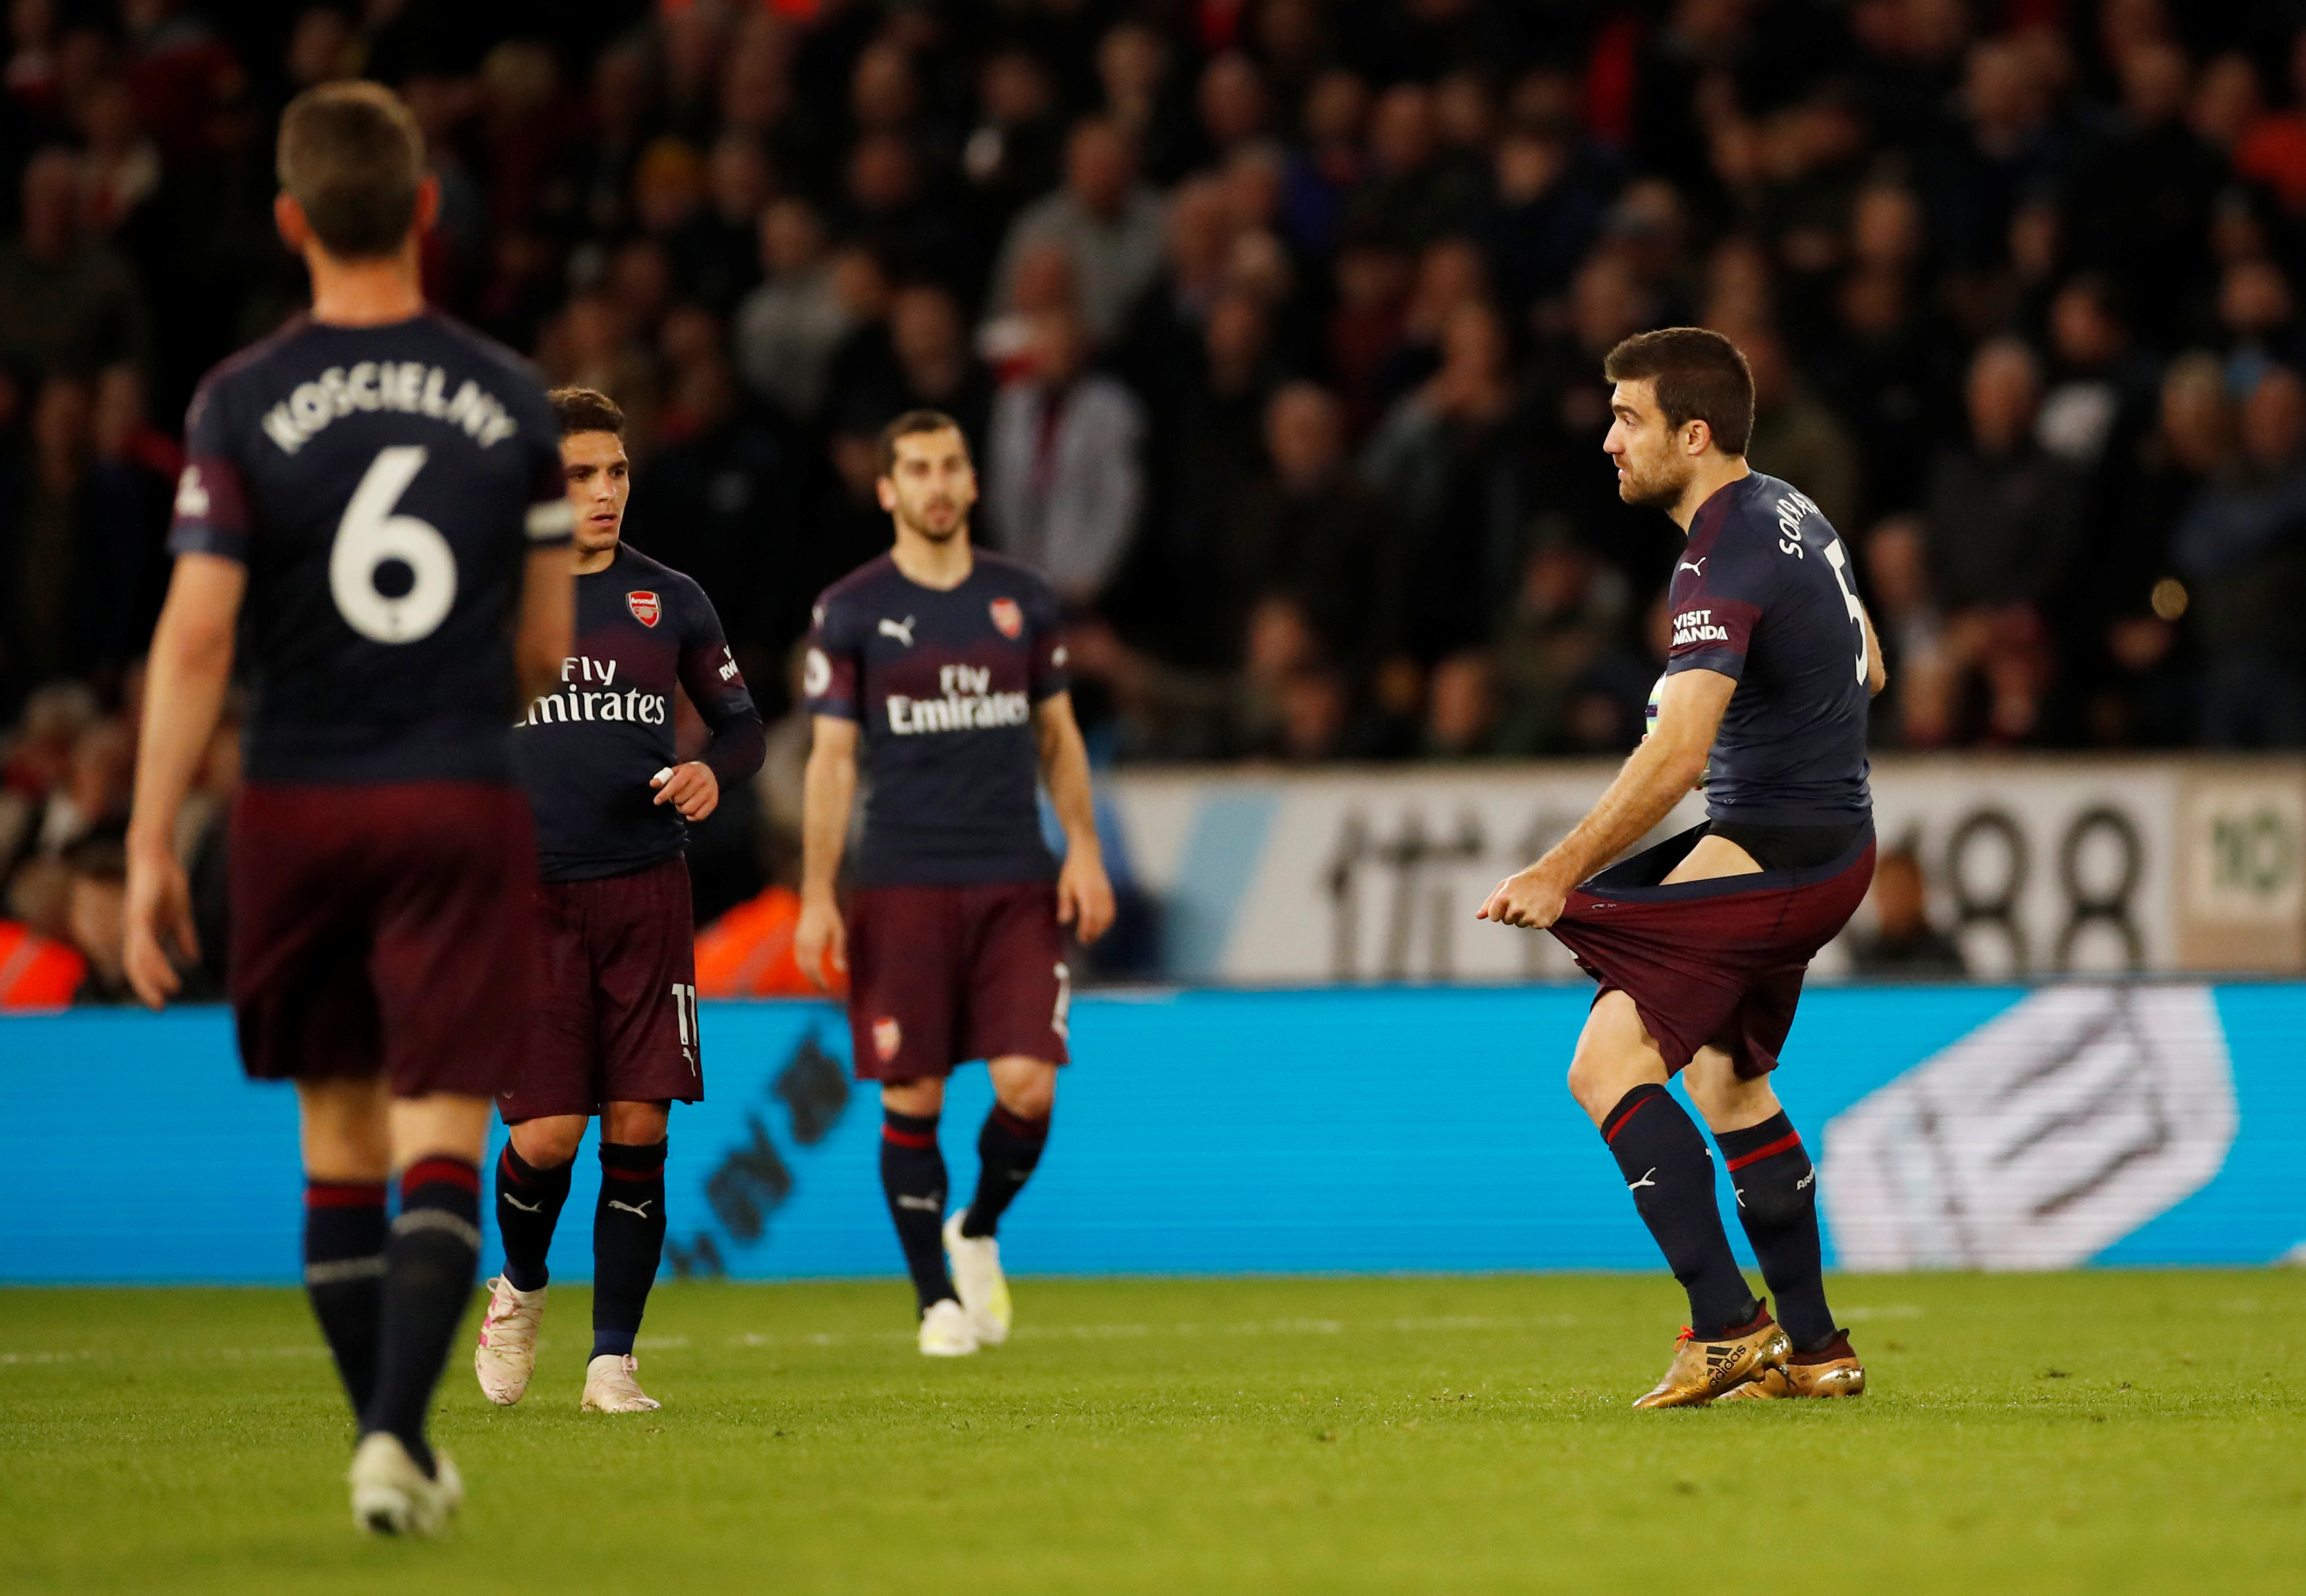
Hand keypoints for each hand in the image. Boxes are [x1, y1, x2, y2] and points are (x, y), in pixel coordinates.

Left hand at [123, 838, 196, 1008]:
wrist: (157, 855)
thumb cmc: (166, 881)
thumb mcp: (180, 914)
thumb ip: (184, 936)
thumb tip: (191, 959)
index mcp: (143, 932)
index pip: (141, 963)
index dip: (149, 982)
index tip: (161, 1001)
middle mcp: (134, 932)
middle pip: (135, 967)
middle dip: (146, 988)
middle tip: (159, 1008)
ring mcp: (135, 924)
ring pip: (137, 959)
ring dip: (151, 979)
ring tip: (169, 993)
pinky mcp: (140, 916)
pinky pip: (145, 944)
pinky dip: (156, 960)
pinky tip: (168, 968)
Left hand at [651, 762, 718, 819]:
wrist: (710, 772)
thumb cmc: (687, 774)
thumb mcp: (675, 771)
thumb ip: (663, 777)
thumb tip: (653, 784)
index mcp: (690, 771)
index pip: (674, 786)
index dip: (664, 795)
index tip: (656, 801)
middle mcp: (701, 781)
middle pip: (679, 800)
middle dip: (674, 800)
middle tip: (676, 796)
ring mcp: (709, 791)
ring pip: (688, 809)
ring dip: (681, 809)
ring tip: (683, 802)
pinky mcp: (713, 801)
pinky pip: (699, 816)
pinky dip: (691, 816)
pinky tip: (690, 810)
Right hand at [793, 893, 846, 989]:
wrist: (815, 901)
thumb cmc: (830, 916)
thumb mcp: (839, 933)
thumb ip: (839, 952)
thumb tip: (841, 970)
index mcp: (813, 944)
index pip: (815, 969)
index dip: (820, 982)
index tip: (828, 989)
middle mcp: (802, 945)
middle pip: (806, 970)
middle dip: (815, 982)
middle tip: (825, 990)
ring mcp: (797, 943)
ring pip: (800, 966)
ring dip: (809, 976)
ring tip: (819, 984)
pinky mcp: (796, 941)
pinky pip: (798, 959)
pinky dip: (804, 968)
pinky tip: (812, 972)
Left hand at [1056, 845, 1115, 943]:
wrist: (1087, 854)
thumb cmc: (1073, 870)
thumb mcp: (1064, 886)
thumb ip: (1065, 904)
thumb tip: (1064, 921)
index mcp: (1087, 893)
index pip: (1089, 917)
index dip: (1086, 930)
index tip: (1080, 939)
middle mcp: (1099, 895)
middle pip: (1100, 919)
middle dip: (1094, 933)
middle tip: (1086, 942)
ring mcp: (1106, 894)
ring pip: (1108, 916)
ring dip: (1101, 929)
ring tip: (1093, 936)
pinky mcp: (1110, 893)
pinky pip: (1112, 910)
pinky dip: (1108, 920)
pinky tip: (1103, 926)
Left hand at [1477, 860, 1573, 929]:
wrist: (1553, 877)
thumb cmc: (1526, 881)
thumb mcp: (1505, 886)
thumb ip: (1490, 902)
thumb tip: (1478, 916)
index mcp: (1505, 897)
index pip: (1493, 916)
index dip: (1499, 910)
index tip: (1507, 901)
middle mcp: (1516, 908)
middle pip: (1506, 921)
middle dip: (1512, 912)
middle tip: (1524, 898)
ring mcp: (1530, 916)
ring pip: (1520, 923)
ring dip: (1524, 916)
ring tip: (1533, 901)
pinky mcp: (1541, 923)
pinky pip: (1533, 926)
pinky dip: (1537, 918)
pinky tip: (1542, 906)